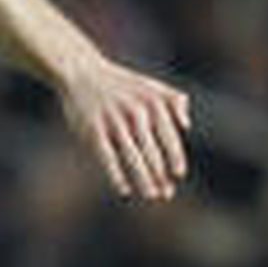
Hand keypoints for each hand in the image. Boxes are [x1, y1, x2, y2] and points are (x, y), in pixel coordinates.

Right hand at [58, 60, 190, 200]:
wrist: (81, 71)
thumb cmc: (120, 83)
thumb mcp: (150, 84)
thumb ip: (173, 100)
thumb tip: (186, 126)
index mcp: (152, 103)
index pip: (168, 136)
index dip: (175, 157)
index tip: (178, 175)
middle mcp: (135, 112)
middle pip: (151, 151)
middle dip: (160, 175)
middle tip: (166, 193)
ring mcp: (113, 121)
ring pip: (132, 157)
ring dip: (144, 179)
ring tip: (152, 195)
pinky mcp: (92, 129)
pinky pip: (107, 157)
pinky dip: (116, 175)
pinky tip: (124, 190)